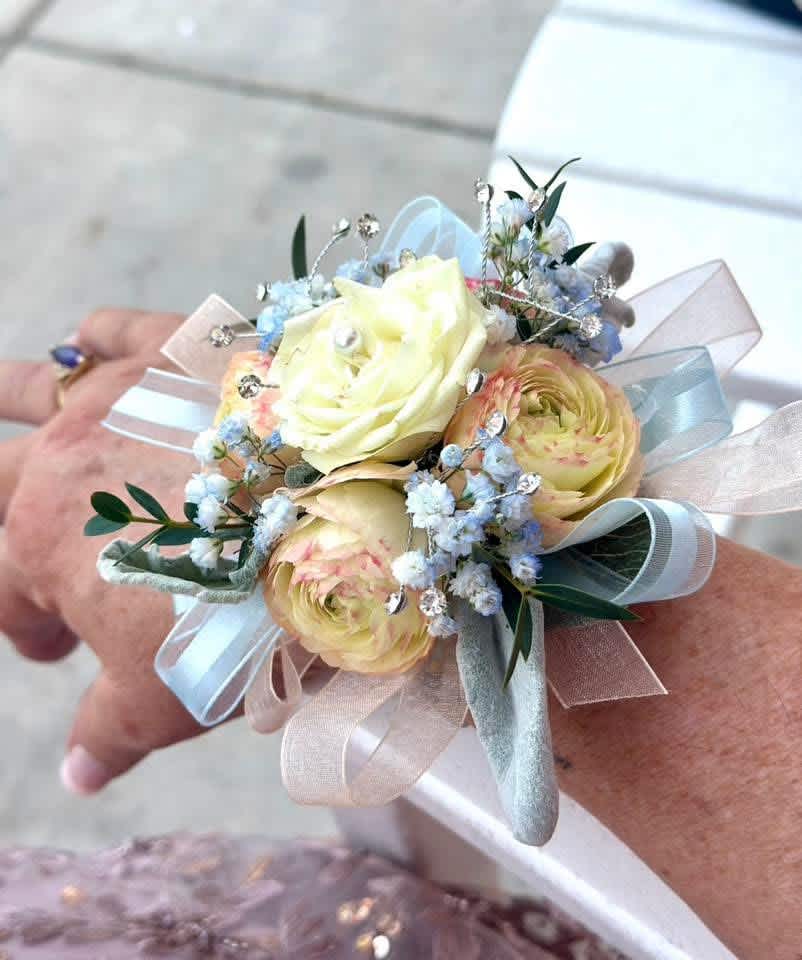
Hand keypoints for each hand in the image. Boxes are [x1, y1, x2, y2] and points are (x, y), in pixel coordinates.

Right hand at [0, 309, 208, 793]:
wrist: (327, 523)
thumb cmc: (238, 621)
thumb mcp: (165, 698)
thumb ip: (108, 735)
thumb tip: (76, 776)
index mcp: (44, 544)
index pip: (12, 592)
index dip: (30, 627)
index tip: (58, 649)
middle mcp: (63, 460)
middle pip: (2, 482)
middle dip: (5, 520)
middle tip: (31, 551)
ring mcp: (117, 398)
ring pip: (34, 389)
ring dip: (9, 398)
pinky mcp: (177, 355)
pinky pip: (116, 329)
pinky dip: (97, 336)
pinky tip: (88, 341)